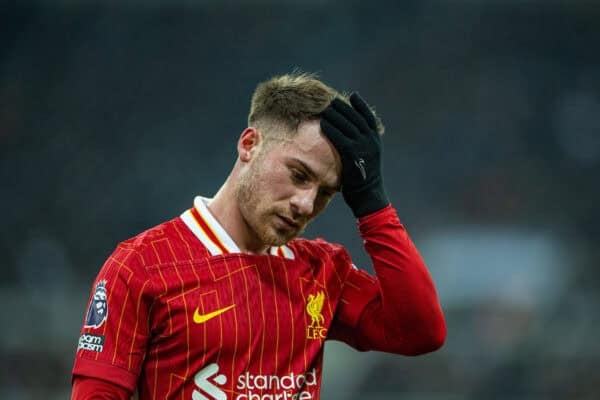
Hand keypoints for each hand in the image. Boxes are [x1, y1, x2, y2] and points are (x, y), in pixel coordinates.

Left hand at [320, 93, 388, 217]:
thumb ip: (362, 145)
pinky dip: (331, 128)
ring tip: (324, 108)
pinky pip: (339, 136)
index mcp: (375, 140)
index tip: (353, 95)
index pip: (369, 117)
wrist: (368, 195)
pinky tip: (323, 123)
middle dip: (343, 107)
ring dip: (334, 115)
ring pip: (346, 124)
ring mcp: (362, 146)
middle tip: (331, 100)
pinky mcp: (352, 153)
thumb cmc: (363, 180)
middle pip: (355, 117)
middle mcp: (370, 141)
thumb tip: (350, 136)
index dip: (361, 105)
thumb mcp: (367, 158)